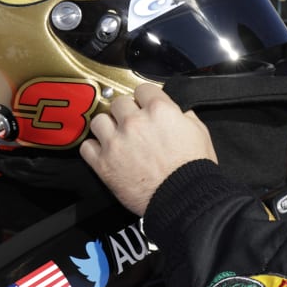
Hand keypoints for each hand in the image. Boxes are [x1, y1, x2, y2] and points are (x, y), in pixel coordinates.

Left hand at [80, 82, 216, 215]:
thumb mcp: (200, 133)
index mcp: (160, 110)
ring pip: (99, 120)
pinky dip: (94, 148)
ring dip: (107, 127)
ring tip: (115, 136)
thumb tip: (181, 114)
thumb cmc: (193, 169)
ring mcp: (116, 142)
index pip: (142, 88)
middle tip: (132, 123)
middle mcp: (135, 122)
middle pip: (118, 102)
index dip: (145, 97)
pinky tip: (104, 152)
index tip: (144, 104)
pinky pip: (87, 147)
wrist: (183, 197)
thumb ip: (186, 118)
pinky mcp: (103, 163)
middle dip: (125, 111)